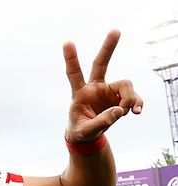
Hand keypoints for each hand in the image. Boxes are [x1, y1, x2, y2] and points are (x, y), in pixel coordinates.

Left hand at [64, 29, 141, 143]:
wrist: (87, 136)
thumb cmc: (81, 131)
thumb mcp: (86, 131)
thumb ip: (101, 122)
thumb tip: (119, 110)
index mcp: (80, 93)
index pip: (74, 74)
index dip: (71, 59)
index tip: (67, 42)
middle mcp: (95, 88)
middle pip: (101, 63)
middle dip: (108, 47)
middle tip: (115, 31)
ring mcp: (108, 91)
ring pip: (125, 85)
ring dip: (129, 99)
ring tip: (125, 113)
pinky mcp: (119, 98)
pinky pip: (134, 97)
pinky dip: (137, 103)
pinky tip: (137, 111)